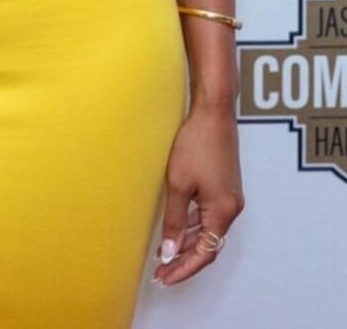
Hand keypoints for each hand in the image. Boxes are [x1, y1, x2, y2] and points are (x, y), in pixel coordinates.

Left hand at [152, 101, 243, 287]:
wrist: (213, 114)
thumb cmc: (196, 144)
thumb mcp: (179, 185)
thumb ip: (174, 221)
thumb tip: (170, 252)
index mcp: (223, 211)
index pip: (204, 253)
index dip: (184, 269)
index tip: (165, 278)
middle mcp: (232, 208)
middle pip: (209, 245)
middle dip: (185, 260)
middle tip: (161, 271)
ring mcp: (230, 197)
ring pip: (209, 231)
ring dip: (188, 244)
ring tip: (165, 253)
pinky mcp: (225, 187)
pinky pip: (210, 216)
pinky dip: (194, 226)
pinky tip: (178, 228)